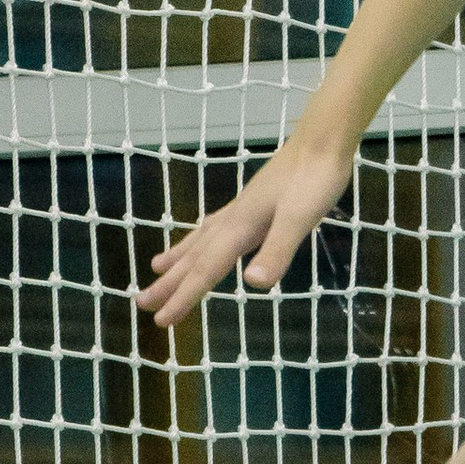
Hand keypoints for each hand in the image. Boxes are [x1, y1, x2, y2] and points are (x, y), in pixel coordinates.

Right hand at [138, 132, 356, 330]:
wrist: (323, 142)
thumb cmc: (315, 180)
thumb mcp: (301, 219)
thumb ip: (277, 250)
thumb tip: (252, 284)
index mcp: (240, 227)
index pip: (206, 270)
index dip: (184, 297)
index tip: (161, 322)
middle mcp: (234, 219)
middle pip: (195, 257)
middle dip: (170, 283)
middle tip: (141, 303)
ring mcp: (241, 209)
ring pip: (201, 239)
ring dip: (179, 258)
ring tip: (156, 269)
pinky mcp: (253, 202)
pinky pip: (215, 225)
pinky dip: (201, 236)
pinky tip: (203, 236)